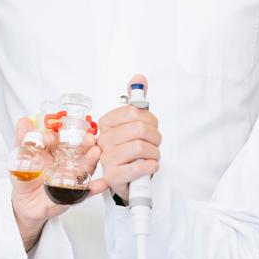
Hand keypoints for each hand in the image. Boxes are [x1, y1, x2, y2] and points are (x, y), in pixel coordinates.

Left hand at [9, 115, 106, 248]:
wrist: (25, 203)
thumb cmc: (26, 178)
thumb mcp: (20, 157)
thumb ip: (23, 139)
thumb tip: (24, 121)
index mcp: (56, 150)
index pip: (63, 137)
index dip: (61, 133)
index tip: (52, 135)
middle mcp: (67, 162)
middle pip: (79, 150)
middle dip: (85, 142)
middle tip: (87, 137)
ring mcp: (72, 177)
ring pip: (85, 168)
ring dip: (91, 160)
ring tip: (95, 153)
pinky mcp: (74, 194)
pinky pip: (86, 191)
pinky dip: (95, 188)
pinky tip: (101, 183)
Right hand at [95, 75, 160, 200]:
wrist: (128, 180)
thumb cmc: (131, 151)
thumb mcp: (134, 125)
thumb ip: (137, 101)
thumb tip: (139, 79)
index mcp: (106, 123)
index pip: (134, 112)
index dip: (150, 120)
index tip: (151, 127)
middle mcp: (102, 139)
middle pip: (139, 129)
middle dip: (155, 138)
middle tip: (155, 144)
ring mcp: (106, 158)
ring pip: (140, 147)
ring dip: (154, 153)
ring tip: (152, 157)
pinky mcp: (112, 176)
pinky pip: (137, 167)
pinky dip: (150, 166)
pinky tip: (150, 166)